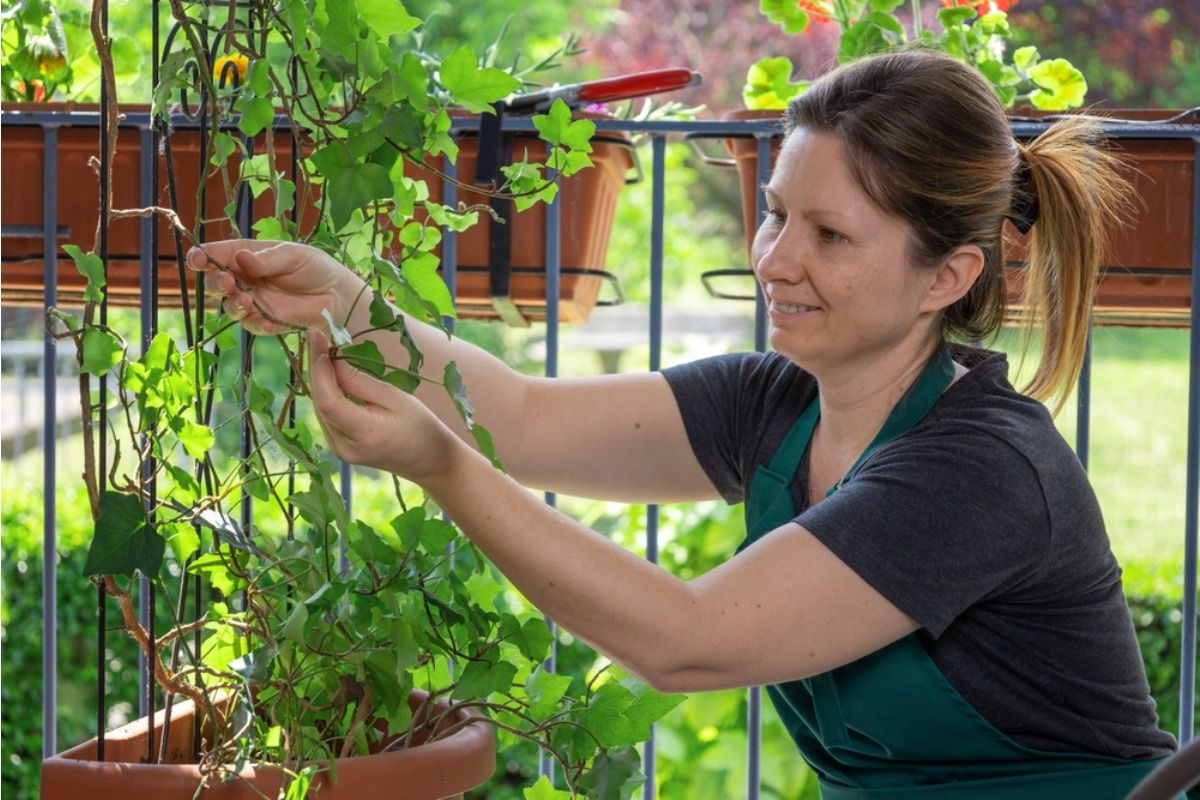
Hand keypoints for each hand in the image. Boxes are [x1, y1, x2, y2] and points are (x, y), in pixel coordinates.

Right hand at [186, 240, 365, 334]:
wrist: (337, 294)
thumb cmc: (314, 267)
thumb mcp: (292, 255)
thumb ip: (267, 260)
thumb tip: (241, 258)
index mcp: (246, 256)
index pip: (216, 255)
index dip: (202, 257)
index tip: (198, 259)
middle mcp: (244, 279)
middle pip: (214, 282)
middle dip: (215, 282)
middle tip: (228, 281)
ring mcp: (253, 302)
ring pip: (228, 306)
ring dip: (233, 303)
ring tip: (247, 300)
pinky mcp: (265, 321)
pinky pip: (251, 324)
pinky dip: (254, 321)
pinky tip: (265, 318)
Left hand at [308, 330, 461, 480]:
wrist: (429, 460)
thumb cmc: (420, 426)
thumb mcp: (394, 397)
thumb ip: (359, 381)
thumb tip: (331, 360)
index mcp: (363, 434)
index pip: (329, 401)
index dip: (320, 370)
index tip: (318, 339)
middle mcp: (344, 447)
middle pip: (320, 404)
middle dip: (317, 369)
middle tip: (317, 337)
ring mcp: (340, 451)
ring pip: (320, 409)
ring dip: (320, 380)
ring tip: (321, 350)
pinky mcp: (340, 448)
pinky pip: (326, 417)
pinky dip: (326, 394)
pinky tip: (329, 375)